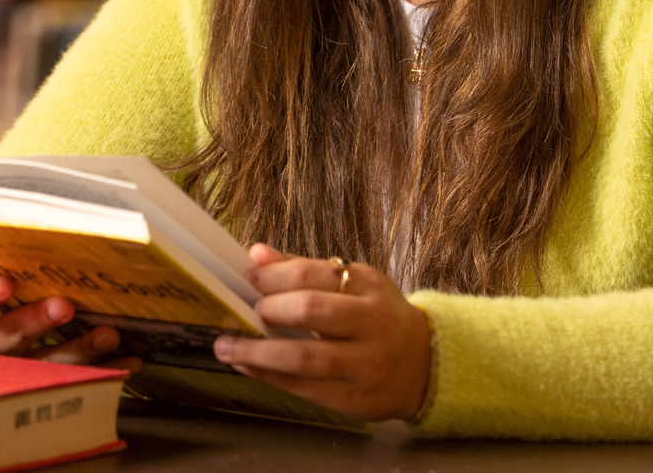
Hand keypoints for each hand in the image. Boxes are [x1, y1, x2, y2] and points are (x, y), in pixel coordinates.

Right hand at [0, 215, 136, 369]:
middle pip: (9, 341)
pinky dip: (106, 371)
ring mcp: (18, 366)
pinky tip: (130, 359)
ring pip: (47, 364)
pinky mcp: (48, 378)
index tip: (3, 284)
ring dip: (80, 350)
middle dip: (37, 324)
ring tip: (107, 332)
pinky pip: (78, 378)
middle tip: (64, 306)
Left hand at [213, 244, 430, 421]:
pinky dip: (269, 376)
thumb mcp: (354, 283)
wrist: (425, 364)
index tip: (249, 276)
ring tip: (227, 346)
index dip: (274, 275)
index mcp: (368, 286)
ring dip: (257, 352)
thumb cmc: (380, 317)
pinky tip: (247, 366)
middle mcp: (371, 324)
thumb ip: (304, 270)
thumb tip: (257, 253)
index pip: (313, 275)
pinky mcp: (354, 400)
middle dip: (270, 308)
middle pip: (310, 310)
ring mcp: (364, 365)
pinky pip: (304, 388)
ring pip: (304, 357)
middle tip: (246, 309)